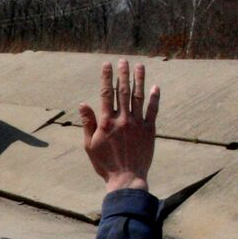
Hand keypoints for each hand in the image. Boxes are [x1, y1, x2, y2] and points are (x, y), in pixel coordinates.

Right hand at [78, 59, 158, 192]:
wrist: (126, 178)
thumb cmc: (104, 163)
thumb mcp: (90, 144)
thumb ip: (88, 123)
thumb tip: (83, 104)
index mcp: (106, 122)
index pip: (105, 94)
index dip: (106, 78)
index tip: (106, 65)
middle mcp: (122, 119)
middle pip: (123, 92)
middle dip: (123, 74)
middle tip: (123, 61)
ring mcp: (137, 124)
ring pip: (138, 97)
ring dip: (139, 80)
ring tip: (139, 67)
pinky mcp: (149, 130)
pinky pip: (153, 111)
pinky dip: (154, 98)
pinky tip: (155, 87)